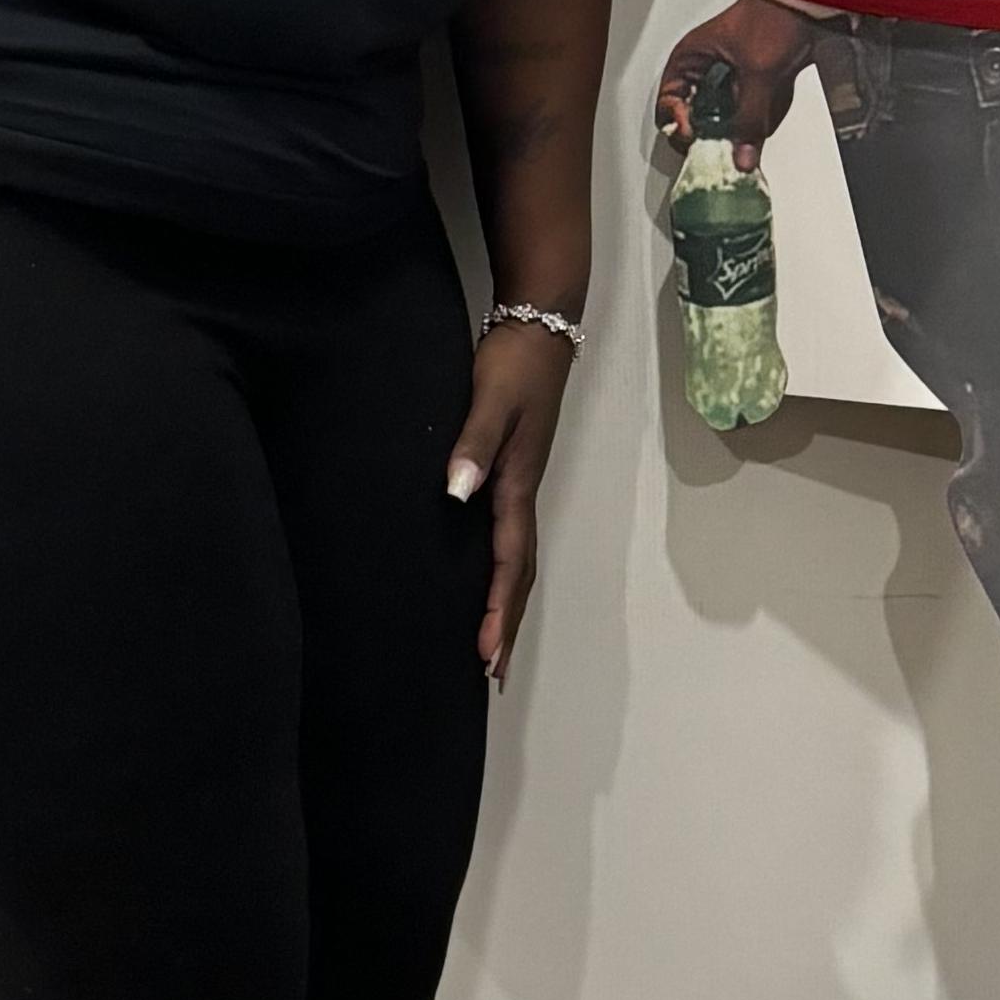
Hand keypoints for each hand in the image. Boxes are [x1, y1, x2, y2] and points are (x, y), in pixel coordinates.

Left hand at [446, 318, 576, 681]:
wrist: (542, 324)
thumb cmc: (515, 361)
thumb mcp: (492, 399)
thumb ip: (474, 445)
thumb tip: (458, 494)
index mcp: (517, 482)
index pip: (508, 561)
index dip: (497, 610)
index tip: (486, 655)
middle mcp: (523, 491)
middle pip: (520, 574)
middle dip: (507, 625)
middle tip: (493, 675)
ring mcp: (522, 483)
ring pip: (518, 560)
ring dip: (507, 606)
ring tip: (494, 647)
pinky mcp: (515, 471)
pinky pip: (511, 539)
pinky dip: (503, 574)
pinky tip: (489, 583)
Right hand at [652, 0, 818, 170]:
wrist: (809, 1)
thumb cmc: (773, 18)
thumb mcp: (758, 72)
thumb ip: (750, 119)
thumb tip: (742, 159)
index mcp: (689, 60)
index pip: (667, 106)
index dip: (679, 125)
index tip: (697, 135)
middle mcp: (702, 74)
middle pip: (694, 121)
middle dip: (715, 133)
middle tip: (732, 142)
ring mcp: (726, 83)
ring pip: (723, 124)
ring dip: (741, 127)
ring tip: (759, 111)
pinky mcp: (748, 89)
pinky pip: (746, 117)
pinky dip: (759, 120)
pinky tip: (772, 105)